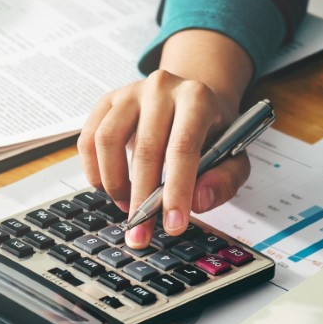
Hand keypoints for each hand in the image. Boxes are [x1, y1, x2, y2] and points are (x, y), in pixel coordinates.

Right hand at [76, 29, 254, 247]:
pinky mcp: (106, 102)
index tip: (173, 225)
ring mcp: (130, 93)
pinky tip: (111, 188)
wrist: (191, 97)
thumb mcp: (234, 154)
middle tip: (142, 234)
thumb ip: (225, 180)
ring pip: (108, 141)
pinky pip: (88, 139)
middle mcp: (161, 89)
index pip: (183, 147)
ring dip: (114, 183)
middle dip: (143, 200)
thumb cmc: (212, 130)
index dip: (177, 190)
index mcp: (197, 98)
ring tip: (128, 207)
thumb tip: (198, 201)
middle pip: (146, 149)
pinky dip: (94, 171)